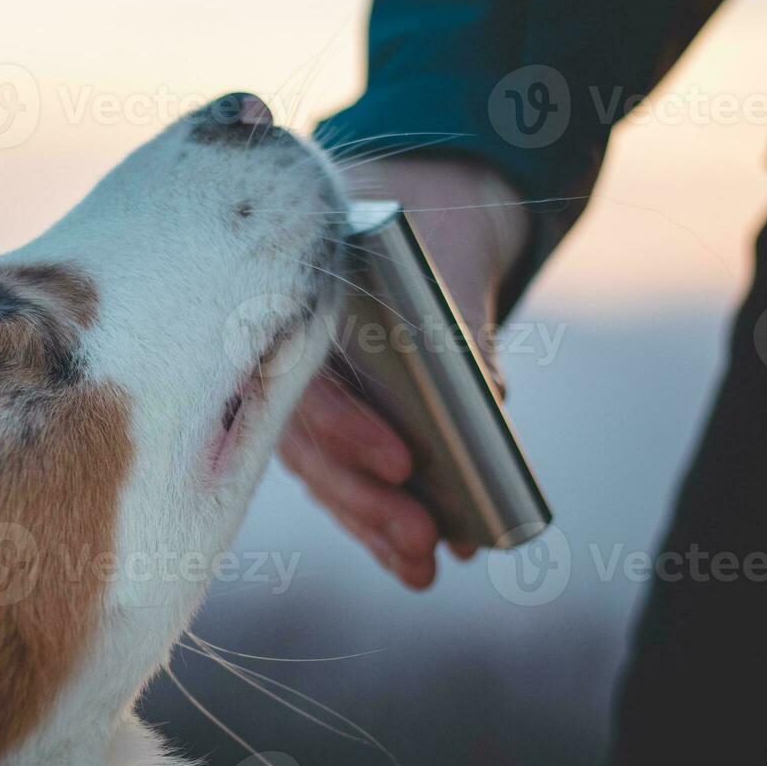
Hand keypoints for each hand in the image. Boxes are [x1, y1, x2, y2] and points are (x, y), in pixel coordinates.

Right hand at [280, 156, 530, 587]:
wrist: (414, 195)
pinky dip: (373, 518)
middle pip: (310, 447)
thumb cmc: (426, 218)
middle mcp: (278, 355)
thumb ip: (458, 316)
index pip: (306, 380)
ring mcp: (298, 392)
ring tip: (425, 570)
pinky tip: (410, 559)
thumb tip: (488, 399)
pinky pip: (339, 476)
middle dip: (367, 501)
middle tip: (425, 544)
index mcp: (293, 303)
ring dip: (370, 525)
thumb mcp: (447, 249)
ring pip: (322, 472)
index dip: (348, 429)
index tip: (403, 461)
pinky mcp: (327, 419)